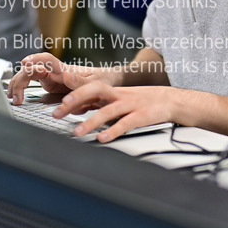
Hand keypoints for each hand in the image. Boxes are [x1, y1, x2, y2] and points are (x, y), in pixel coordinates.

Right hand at [6, 52, 117, 104]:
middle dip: (19, 80)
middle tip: (15, 97)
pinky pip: (32, 83)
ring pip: (28, 75)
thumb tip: (64, 75)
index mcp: (63, 69)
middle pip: (31, 69)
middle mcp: (54, 71)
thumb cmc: (102, 81)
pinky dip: (22, 88)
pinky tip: (15, 96)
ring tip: (11, 97)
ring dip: (17, 84)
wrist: (106, 82)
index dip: (35, 59)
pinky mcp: (50, 84)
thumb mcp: (94, 84)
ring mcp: (50, 77)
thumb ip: (79, 82)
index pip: (46, 59)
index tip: (25, 63)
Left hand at [55, 82, 179, 142]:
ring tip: (76, 133)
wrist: (171, 100)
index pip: (88, 89)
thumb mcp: (119, 99)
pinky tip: (103, 138)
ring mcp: (130, 104)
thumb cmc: (142, 101)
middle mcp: (118, 95)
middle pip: (94, 90)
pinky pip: (125, 123)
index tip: (56, 106)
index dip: (71, 96)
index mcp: (112, 91)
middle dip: (75, 99)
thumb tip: (78, 110)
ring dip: (90, 121)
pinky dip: (113, 131)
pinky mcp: (142, 115)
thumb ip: (100, 103)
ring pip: (107, 109)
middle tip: (59, 112)